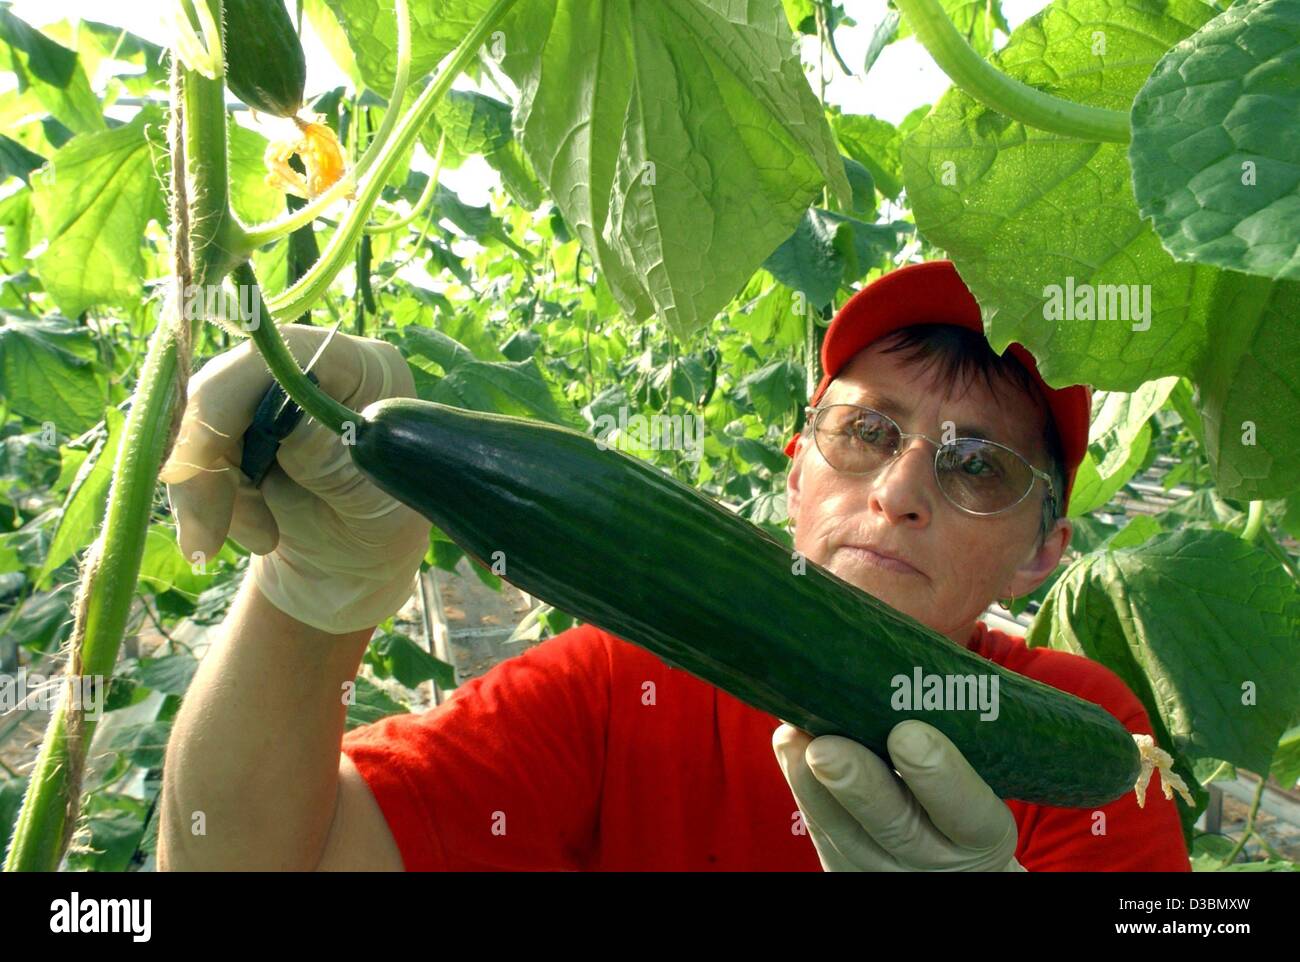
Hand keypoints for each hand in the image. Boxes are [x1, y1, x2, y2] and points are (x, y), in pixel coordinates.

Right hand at [159, 324, 430, 634]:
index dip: (227, 399)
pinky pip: (192, 453)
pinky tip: (252, 534)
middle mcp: (314, 368)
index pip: (282, 354)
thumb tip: (285, 415)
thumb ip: (328, 457)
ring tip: (254, 542)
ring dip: (204, 492)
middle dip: (205, 464)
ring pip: (197, 424)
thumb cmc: (381, 533)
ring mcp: (269, 395)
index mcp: (364, 369)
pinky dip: (203, 500)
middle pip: (225, 386)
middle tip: (206, 537)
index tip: (195, 462)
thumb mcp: (368, 502)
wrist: (356, 569)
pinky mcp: (236, 427)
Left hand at [772, 719, 1024, 870]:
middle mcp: (934, 859)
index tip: (909, 734)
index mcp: (984, 836)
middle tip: (828, 748)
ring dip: (812, 782)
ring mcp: (883, 867)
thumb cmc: (966, 797)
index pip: (969, 814)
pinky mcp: (843, 864)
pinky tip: (791, 743)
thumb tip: (917, 667)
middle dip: (859, 784)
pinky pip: (819, 827)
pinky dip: (801, 782)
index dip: (940, 776)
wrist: (948, 858)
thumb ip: (962, 736)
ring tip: (794, 737)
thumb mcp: (985, 776)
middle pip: (896, 826)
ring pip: (843, 831)